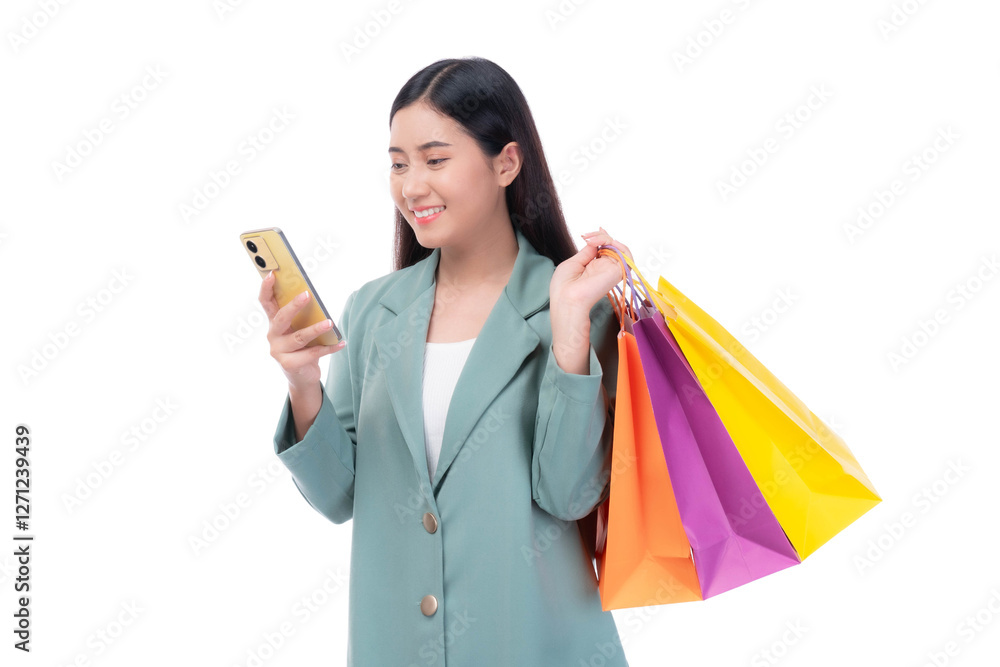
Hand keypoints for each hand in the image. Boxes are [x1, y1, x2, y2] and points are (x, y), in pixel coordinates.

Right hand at [258, 271, 345, 391]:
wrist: (301, 375)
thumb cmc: (302, 346)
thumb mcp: (300, 328)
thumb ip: (303, 316)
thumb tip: (315, 298)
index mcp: (274, 322)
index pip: (265, 302)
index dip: (266, 288)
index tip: (272, 274)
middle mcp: (272, 335)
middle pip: (281, 318)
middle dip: (294, 306)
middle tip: (307, 294)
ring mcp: (278, 351)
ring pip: (299, 337)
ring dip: (316, 329)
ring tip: (330, 322)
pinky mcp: (288, 364)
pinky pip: (312, 354)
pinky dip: (329, 347)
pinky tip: (341, 342)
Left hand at [549, 226, 632, 315]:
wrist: (567, 299)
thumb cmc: (564, 286)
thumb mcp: (574, 262)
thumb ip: (587, 252)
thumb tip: (595, 241)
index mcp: (593, 267)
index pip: (603, 249)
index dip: (600, 238)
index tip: (591, 233)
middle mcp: (604, 268)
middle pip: (611, 246)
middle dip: (601, 236)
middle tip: (588, 236)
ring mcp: (611, 270)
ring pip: (620, 249)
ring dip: (607, 238)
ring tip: (593, 239)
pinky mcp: (618, 272)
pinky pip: (625, 254)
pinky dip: (614, 244)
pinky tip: (600, 243)